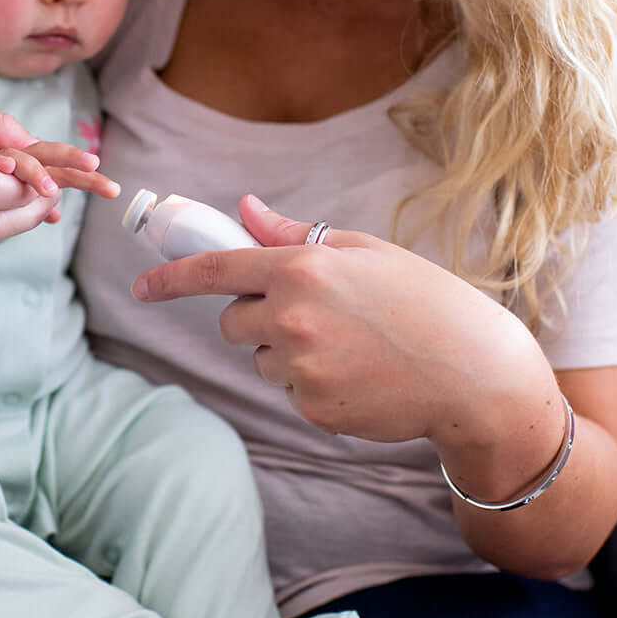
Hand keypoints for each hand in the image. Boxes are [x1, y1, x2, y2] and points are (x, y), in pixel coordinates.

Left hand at [133, 195, 552, 447]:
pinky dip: (312, 384)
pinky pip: (291, 391)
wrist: (475, 372)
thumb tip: (245, 209)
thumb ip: (294, 236)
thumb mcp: (364, 252)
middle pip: (234, 322)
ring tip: (349, 346)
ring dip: (286, 352)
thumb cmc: (424, 299)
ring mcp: (302, 367)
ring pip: (262, 359)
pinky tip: (358, 374)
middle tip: (308, 313)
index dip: (171, 277)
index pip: (215, 269)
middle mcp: (292, 317)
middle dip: (254, 317)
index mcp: (302, 268)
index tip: (141, 287)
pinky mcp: (314, 408)